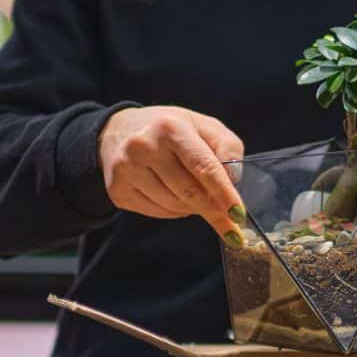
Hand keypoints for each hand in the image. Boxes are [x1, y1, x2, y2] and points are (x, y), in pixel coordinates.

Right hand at [99, 106, 246, 243]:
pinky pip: (157, 213)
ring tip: (196, 197)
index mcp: (170, 127)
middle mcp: (144, 146)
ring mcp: (127, 169)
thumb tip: (233, 179)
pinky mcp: (117, 190)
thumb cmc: (169, 129)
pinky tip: (174, 198)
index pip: (204, 167)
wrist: (117, 131)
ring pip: (174, 206)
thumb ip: (227, 146)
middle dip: (215, 214)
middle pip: (189, 193)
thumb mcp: (202, 125)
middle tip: (232, 231)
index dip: (224, 194)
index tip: (239, 215)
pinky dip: (174, 211)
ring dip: (193, 209)